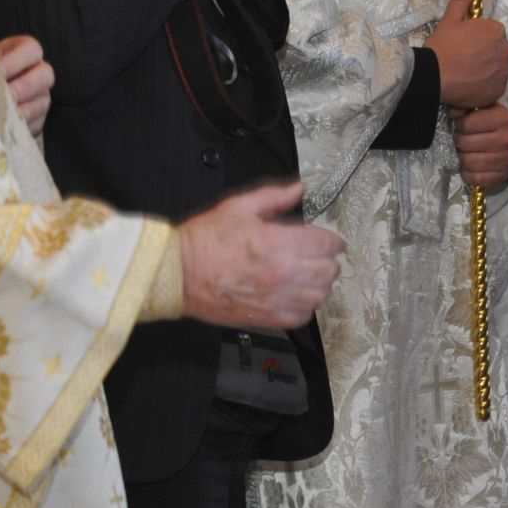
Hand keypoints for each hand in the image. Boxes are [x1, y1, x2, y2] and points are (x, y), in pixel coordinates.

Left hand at [0, 35, 53, 136]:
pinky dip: (21, 126)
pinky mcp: (36, 117)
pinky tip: (5, 126)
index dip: (17, 60)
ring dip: (22, 110)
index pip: (31, 49)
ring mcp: (39, 95)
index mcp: (22, 51)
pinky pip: (36, 122)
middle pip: (45, 75)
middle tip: (5, 95)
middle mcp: (36, 72)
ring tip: (2, 114)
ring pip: (42, 101)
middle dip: (25, 86)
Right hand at [176, 181, 342, 328]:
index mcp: (279, 243)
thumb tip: (297, 189)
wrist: (176, 274)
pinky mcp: (266, 317)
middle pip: (329, 270)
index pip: (327, 244)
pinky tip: (296, 296)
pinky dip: (305, 307)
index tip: (329, 240)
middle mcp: (283, 272)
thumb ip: (274, 197)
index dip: (332, 239)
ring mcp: (276, 298)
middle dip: (328, 260)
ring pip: (320, 295)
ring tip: (310, 275)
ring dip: (320, 283)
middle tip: (319, 255)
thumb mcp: (238, 207)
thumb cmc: (202, 243)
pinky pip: (301, 317)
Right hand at [427, 0, 507, 108]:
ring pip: (496, 68)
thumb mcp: (450, 19)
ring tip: (464, 74)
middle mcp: (506, 49)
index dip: (476, 39)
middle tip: (462, 60)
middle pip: (496, 51)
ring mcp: (504, 71)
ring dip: (485, 71)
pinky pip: (494, 86)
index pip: (491, 33)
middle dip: (483, 55)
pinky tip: (469, 85)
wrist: (435, 76)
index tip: (462, 45)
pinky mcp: (499, 90)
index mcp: (497, 30)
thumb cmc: (443, 45)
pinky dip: (485, 86)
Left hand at [453, 104, 507, 189]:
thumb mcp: (482, 110)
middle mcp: (506, 138)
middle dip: (460, 142)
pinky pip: (474, 178)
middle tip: (465, 141)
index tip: (465, 127)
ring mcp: (505, 159)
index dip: (461, 125)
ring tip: (469, 152)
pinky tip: (472, 166)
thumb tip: (453, 113)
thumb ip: (465, 107)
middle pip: (464, 143)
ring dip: (463, 158)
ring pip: (467, 161)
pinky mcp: (501, 176)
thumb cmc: (492, 127)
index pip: (466, 124)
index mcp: (502, 118)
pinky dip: (468, 173)